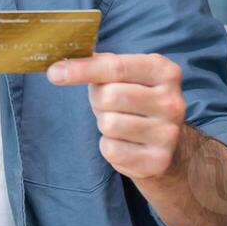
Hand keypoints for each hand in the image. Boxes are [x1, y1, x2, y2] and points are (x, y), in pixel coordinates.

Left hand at [47, 52, 196, 181]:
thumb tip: (61, 65)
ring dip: (104, 124)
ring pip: (108, 124)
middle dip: (98, 101)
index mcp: (164, 71)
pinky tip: (126, 143)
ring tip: (121, 123)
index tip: (54, 73)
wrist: (169, 145)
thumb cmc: (136, 101)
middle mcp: (172, 101)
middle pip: (109, 96)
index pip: (116, 66)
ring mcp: (168, 133)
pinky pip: (112, 150)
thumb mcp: (126, 76)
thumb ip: (100, 65)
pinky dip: (109, 147)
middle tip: (109, 105)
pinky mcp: (158, 160)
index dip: (82, 69)